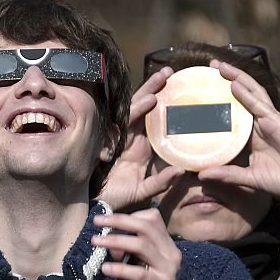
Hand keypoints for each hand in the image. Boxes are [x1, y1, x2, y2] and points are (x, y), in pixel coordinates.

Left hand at [94, 209, 181, 279]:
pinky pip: (140, 273)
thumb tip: (106, 238)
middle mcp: (170, 252)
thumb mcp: (139, 263)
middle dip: (118, 221)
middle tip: (96, 221)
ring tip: (96, 241)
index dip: (129, 216)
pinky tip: (105, 268)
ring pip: (141, 245)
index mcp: (166, 244)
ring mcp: (168, 268)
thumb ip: (126, 249)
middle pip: (145, 226)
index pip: (152, 218)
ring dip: (115, 241)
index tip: (108, 220)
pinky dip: (120, 269)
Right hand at [98, 67, 183, 210]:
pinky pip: (124, 126)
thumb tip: (182, 171)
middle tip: (168, 72)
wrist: (97, 207)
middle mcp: (130, 140)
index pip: (153, 120)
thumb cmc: (119, 199)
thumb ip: (162, 182)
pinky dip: (137, 113)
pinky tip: (149, 102)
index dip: (162, 104)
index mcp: (140, 148)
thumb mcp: (145, 191)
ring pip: (133, 113)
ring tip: (161, 82)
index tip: (177, 88)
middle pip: (142, 109)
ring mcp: (119, 140)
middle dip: (153, 89)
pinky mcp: (111, 143)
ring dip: (147, 96)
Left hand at [198, 61, 279, 197]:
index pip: (234, 111)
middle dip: (227, 79)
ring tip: (219, 66)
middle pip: (242, 95)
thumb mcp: (246, 177)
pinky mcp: (276, 120)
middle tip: (210, 67)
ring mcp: (268, 119)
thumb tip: (201, 174)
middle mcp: (259, 123)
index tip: (203, 91)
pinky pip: (258, 103)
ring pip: (251, 92)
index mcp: (252, 135)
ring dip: (236, 77)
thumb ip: (225, 174)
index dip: (222, 99)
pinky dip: (246, 92)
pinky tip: (234, 82)